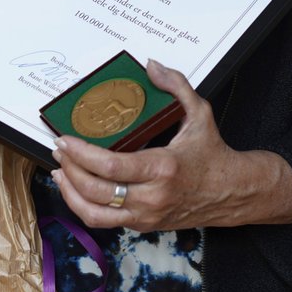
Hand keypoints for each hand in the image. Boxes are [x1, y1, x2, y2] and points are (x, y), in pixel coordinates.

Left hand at [50, 58, 291, 231]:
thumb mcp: (200, 113)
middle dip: (70, 169)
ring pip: (95, 214)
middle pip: (97, 191)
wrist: (232, 193)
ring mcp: (147, 215)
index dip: (81, 154)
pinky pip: (104, 222)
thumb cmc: (213, 153)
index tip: (65, 140)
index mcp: (164, 168)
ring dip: (70, 193)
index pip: (111, 167)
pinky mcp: (143, 225)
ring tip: (60, 171)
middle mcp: (153, 196)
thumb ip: (176, 86)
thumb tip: (151, 65)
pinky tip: (74, 189)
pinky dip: (83, 206)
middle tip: (60, 150)